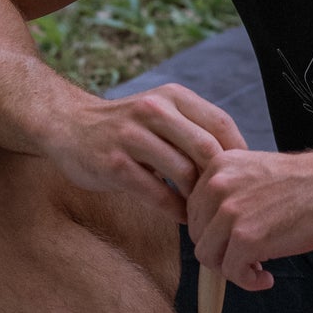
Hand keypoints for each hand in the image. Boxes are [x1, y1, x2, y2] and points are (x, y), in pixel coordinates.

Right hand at [43, 83, 248, 220]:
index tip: (244, 177)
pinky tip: (182, 217)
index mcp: (172, 96)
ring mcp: (131, 137)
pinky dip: (175, 210)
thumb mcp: (161, 112)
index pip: (221, 123)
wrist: (68, 125)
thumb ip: (194, 129)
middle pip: (206, 148)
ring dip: (197, 199)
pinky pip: (156, 193)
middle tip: (224, 200)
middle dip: (219, 180)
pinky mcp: (113, 164)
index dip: (239, 153)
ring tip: (204, 212)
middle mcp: (153, 110)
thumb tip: (240, 162)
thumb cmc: (126, 126)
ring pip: (183, 172)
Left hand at [187, 147, 312, 289]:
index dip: (213, 230)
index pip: (194, 209)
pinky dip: (248, 282)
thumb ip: (230, 190)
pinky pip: (232, 272)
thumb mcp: (254, 171)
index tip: (232, 240)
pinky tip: (267, 278)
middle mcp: (217, 186)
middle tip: (245, 257)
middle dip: (220, 250)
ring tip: (256, 269)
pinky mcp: (245, 238)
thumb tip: (214, 226)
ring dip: (231, 268)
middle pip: (197, 234)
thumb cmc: (306, 182)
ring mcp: (229, 213)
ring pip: (208, 257)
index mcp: (218, 166)